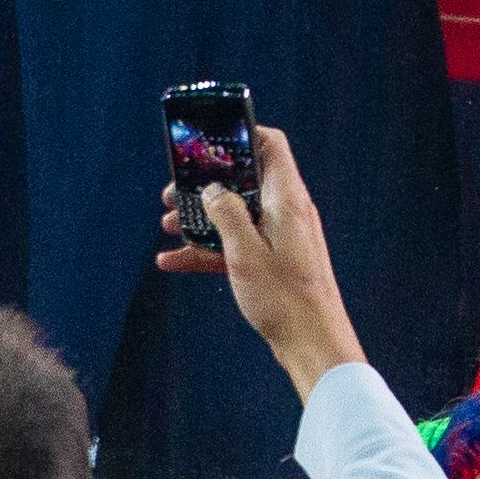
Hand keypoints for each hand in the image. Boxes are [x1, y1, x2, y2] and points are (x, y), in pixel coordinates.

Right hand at [157, 121, 365, 391]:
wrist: (312, 344)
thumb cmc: (285, 298)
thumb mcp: (245, 252)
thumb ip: (227, 214)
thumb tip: (214, 189)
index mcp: (287, 199)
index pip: (270, 145)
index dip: (242, 134)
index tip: (209, 141)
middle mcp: (286, 211)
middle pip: (244, 181)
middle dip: (207, 185)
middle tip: (173, 192)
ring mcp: (280, 237)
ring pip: (236, 215)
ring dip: (201, 219)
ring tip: (167, 223)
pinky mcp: (274, 261)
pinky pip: (237, 244)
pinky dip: (209, 249)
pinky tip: (173, 260)